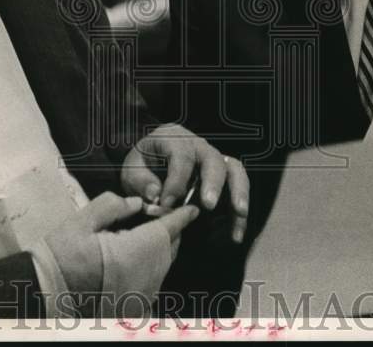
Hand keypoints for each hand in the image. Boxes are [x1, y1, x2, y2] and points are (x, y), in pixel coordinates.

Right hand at [44, 192, 199, 293]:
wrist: (45, 292)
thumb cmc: (62, 254)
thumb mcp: (82, 221)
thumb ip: (113, 205)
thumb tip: (137, 203)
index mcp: (135, 253)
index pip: (168, 230)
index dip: (182, 215)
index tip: (192, 207)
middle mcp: (145, 277)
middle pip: (169, 248)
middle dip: (169, 231)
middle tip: (160, 217)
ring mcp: (141, 295)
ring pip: (163, 266)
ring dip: (160, 249)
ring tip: (145, 235)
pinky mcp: (134, 307)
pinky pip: (153, 281)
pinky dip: (151, 267)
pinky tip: (136, 258)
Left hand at [121, 123, 249, 242]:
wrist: (150, 166)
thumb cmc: (142, 166)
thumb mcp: (132, 170)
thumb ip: (140, 181)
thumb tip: (156, 195)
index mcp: (173, 138)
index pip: (181, 156)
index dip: (175, 181)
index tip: (166, 204)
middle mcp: (198, 145)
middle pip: (212, 158)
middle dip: (212, 182)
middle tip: (208, 204)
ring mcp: (214, 160)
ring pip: (234, 169)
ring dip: (238, 191)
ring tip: (239, 212)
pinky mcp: (223, 178)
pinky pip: (238, 188)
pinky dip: (240, 211)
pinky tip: (236, 234)